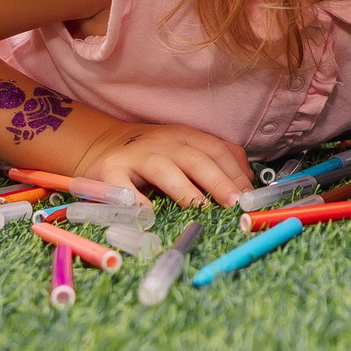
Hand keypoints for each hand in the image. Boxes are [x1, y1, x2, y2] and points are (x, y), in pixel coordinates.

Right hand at [78, 123, 252, 206]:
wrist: (102, 144)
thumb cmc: (154, 153)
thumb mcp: (186, 149)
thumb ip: (217, 160)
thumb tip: (248, 181)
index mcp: (186, 136)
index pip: (216, 150)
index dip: (234, 172)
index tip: (248, 195)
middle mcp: (163, 142)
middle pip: (195, 158)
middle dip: (217, 180)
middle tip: (233, 202)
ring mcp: (136, 156)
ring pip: (163, 168)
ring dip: (183, 188)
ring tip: (199, 207)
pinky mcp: (110, 171)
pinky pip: (122, 186)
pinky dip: (135, 199)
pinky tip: (148, 213)